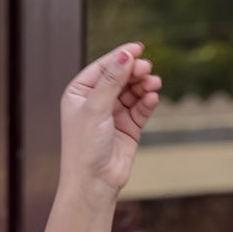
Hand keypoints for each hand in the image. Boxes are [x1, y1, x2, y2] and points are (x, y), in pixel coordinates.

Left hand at [58, 41, 160, 209]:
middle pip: (120, 77)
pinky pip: (140, 107)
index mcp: (79, 93)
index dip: (120, 57)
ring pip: (133, 91)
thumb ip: (112, 80)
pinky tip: (151, 98)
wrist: (93, 182)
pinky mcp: (128, 127)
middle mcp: (95, 101)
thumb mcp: (96, 108)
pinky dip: (147, 101)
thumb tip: (125, 55)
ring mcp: (112, 114)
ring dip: (143, 85)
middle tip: (147, 69)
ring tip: (153, 84)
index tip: (138, 48)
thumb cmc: (85, 147)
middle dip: (134, 72)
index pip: (102, 67)